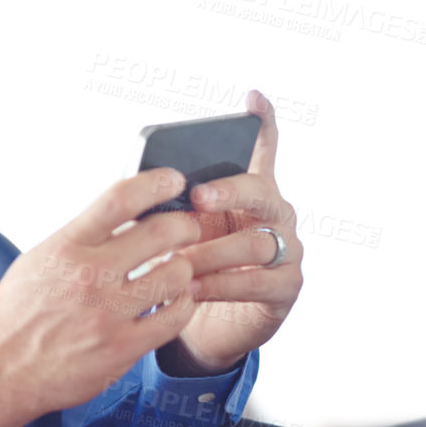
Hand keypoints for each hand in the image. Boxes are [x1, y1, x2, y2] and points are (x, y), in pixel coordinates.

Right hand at [0, 168, 204, 426]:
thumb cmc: (16, 316)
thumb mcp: (38, 260)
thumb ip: (80, 237)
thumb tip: (122, 215)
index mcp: (67, 247)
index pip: (120, 198)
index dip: (156, 183)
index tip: (173, 181)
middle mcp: (88, 276)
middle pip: (161, 232)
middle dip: (185, 226)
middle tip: (188, 230)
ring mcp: (107, 313)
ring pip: (176, 275)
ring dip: (183, 268)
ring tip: (176, 271)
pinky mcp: (121, 348)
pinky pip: (174, 318)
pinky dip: (183, 305)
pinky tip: (175, 302)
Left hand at [163, 90, 302, 374]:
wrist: (204, 328)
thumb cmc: (191, 268)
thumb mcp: (180, 233)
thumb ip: (171, 207)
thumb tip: (137, 184)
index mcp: (250, 193)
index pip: (264, 151)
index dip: (263, 124)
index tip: (253, 98)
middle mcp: (276, 215)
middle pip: (262, 191)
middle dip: (230, 191)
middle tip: (197, 197)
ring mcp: (287, 251)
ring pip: (256, 243)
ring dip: (213, 252)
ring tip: (180, 262)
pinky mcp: (286, 288)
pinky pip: (257, 282)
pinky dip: (222, 284)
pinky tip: (194, 288)